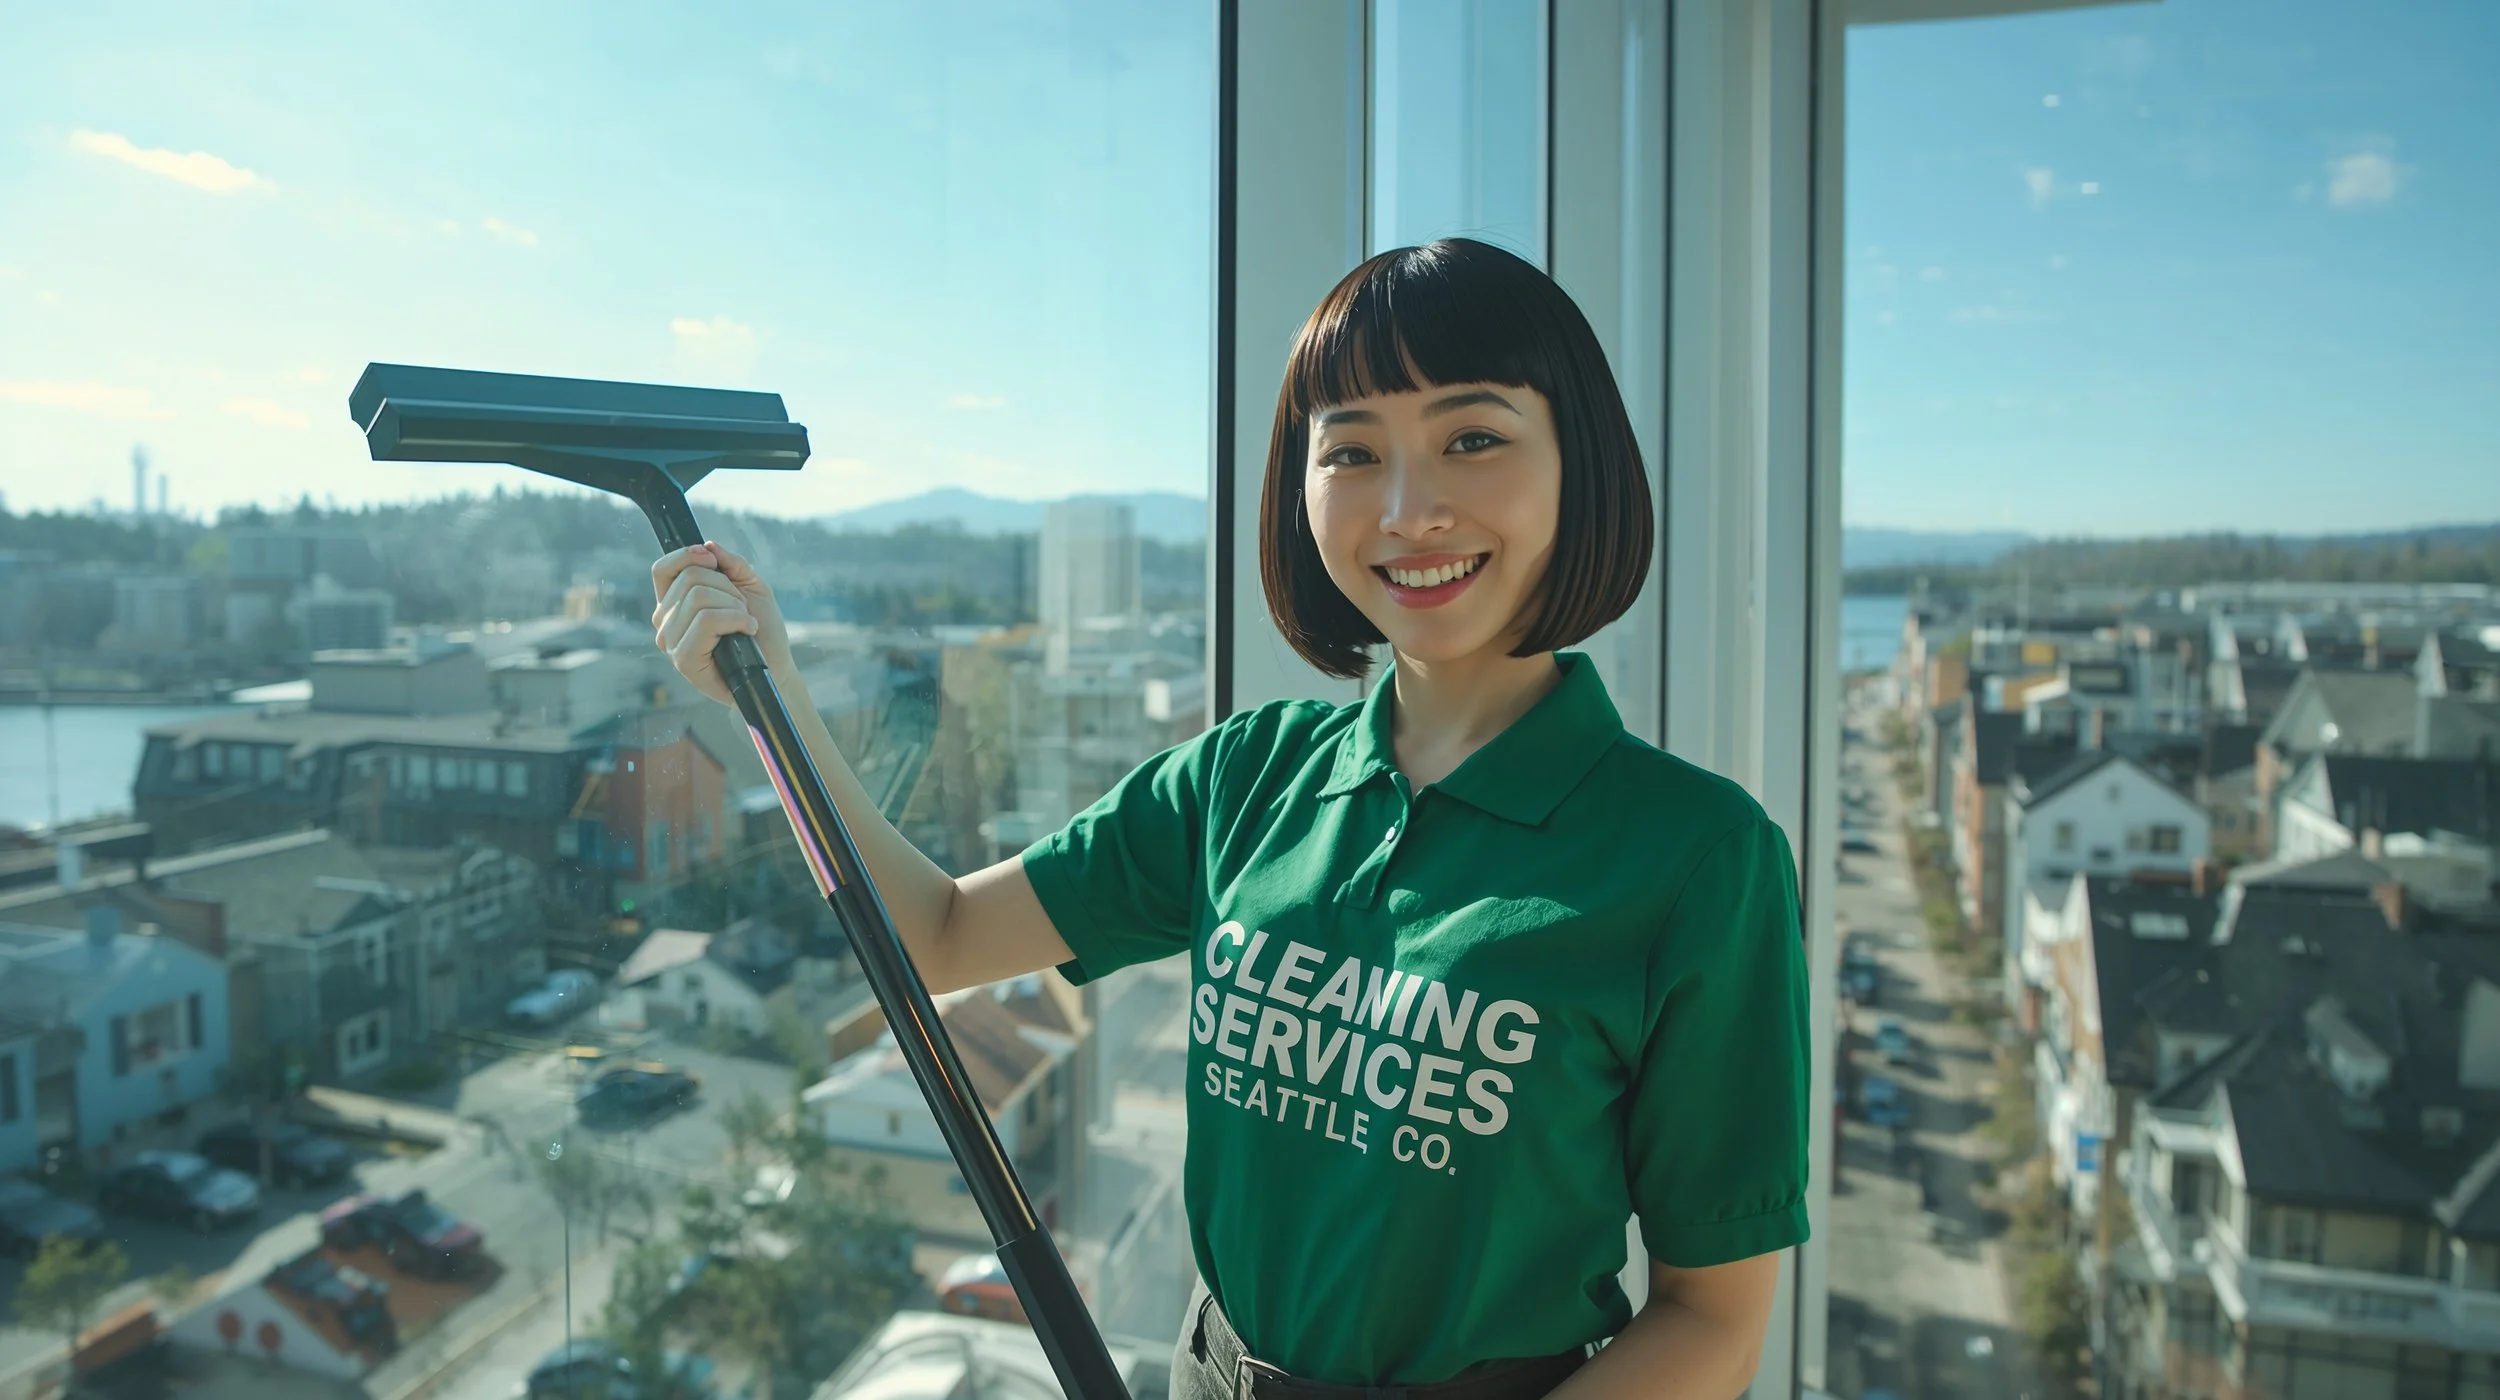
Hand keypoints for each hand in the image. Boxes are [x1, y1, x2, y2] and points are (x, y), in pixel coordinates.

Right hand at [650, 540, 792, 705]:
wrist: (775, 667)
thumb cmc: (762, 630)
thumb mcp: (751, 587)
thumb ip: (731, 564)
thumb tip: (709, 545)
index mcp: (673, 604)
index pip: (662, 569)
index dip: (686, 556)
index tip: (712, 559)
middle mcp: (665, 622)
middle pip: (690, 578)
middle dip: (728, 587)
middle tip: (741, 610)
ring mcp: (671, 642)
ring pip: (699, 597)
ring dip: (735, 606)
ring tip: (744, 623)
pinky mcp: (683, 659)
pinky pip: (707, 620)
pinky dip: (737, 620)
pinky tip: (747, 632)